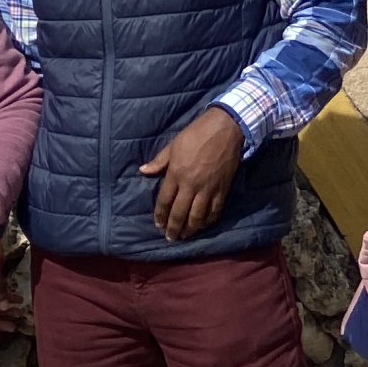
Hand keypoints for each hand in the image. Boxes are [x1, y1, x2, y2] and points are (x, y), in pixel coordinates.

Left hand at [140, 106, 244, 241]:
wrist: (225, 128)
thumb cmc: (196, 134)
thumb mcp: (173, 145)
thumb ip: (159, 161)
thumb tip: (143, 171)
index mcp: (176, 174)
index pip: (165, 200)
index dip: (160, 215)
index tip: (158, 224)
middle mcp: (191, 185)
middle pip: (180, 213)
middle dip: (174, 227)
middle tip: (171, 238)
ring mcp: (208, 189)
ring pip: (197, 216)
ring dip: (190, 229)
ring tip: (185, 236)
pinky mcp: (222, 189)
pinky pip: (215, 210)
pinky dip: (209, 221)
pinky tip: (204, 225)